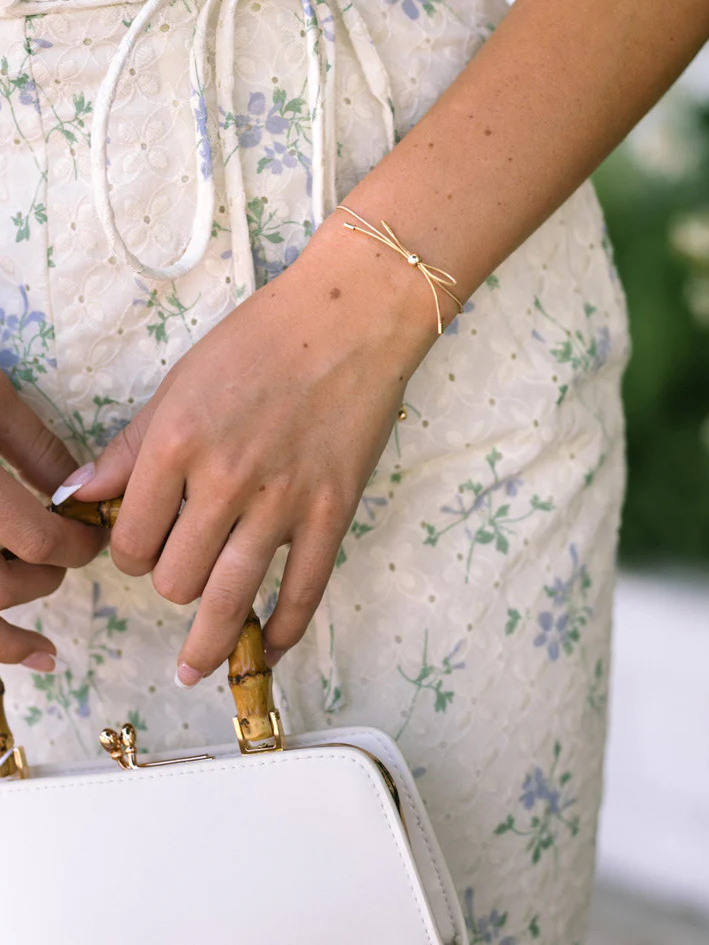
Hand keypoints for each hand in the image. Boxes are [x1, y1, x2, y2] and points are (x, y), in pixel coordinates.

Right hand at [0, 373, 106, 669]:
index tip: (94, 537)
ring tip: (42, 643)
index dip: (77, 545)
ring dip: (6, 636)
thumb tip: (76, 491)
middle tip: (65, 557)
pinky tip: (26, 657)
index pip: (38, 540)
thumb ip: (33, 446)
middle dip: (45, 579)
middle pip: (2, 585)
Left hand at [63, 210, 434, 683]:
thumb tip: (81, 493)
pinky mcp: (332, 512)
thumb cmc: (262, 338)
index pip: (130, 540)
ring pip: (228, 598)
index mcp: (176, 443)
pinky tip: (266, 647)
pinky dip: (282, 631)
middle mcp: (224, 481)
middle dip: (168, 582)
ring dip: (206, 642)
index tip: (139, 546)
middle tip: (180, 565)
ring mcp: (282, 502)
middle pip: (174, 579)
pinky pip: (304, 592)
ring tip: (192, 666)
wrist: (350, 319)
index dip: (127, 553)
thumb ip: (130, 446)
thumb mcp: (180, 382)